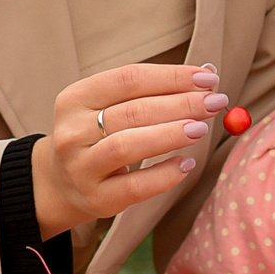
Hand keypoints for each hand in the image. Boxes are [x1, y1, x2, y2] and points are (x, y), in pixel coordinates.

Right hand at [33, 62, 232, 239]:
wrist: (60, 184)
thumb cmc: (96, 136)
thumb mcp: (108, 107)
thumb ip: (151, 91)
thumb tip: (207, 75)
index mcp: (75, 99)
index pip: (128, 79)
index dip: (171, 76)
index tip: (207, 78)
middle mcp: (73, 132)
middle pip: (133, 111)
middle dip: (180, 104)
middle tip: (214, 102)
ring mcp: (82, 167)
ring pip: (128, 145)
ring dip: (170, 134)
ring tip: (201, 128)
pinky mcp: (97, 198)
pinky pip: (135, 186)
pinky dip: (164, 174)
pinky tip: (186, 164)